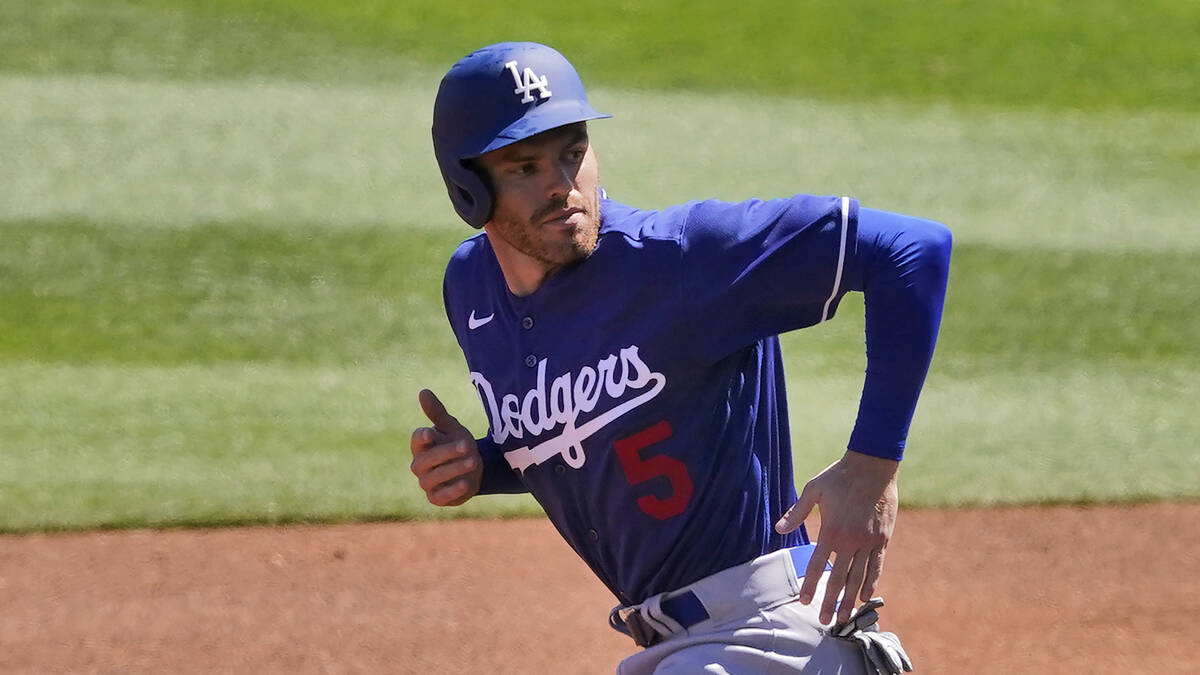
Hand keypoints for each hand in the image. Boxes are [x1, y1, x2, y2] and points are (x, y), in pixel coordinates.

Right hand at [410, 389, 482, 506]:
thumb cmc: (457, 443)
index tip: (431, 433)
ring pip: (434, 478)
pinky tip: (465, 484)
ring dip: (453, 470)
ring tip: (472, 462)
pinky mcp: (437, 498)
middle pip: (426, 460)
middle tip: (466, 445)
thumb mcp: (451, 427)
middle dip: (446, 452)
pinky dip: (452, 491)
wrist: (473, 468)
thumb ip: (437, 412)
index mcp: (421, 445)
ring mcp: (427, 482)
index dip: (422, 437)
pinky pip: (441, 496)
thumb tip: (423, 391)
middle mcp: (420, 465)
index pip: (416, 440)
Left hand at [775, 450, 898, 624]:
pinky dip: (871, 583)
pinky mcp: (883, 539)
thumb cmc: (840, 475)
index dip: (810, 584)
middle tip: (824, 621)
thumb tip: (778, 529)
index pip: (817, 564)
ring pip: (859, 577)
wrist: (874, 465)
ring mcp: (869, 541)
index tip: (804, 601)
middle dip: (831, 602)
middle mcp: (851, 540)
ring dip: (852, 599)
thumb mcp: (814, 489)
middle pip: (839, 578)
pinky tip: (867, 597)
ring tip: (844, 617)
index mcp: (831, 530)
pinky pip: (877, 566)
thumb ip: (796, 512)